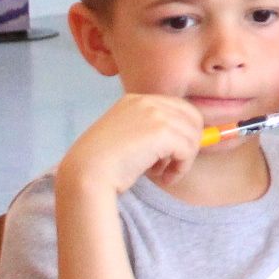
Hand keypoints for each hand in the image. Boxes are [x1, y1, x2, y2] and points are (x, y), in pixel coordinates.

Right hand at [57, 93, 203, 194]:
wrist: (85, 173)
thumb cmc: (100, 164)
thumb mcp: (125, 138)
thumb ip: (150, 133)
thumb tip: (188, 141)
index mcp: (135, 100)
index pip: (178, 108)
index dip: (182, 131)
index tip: (173, 154)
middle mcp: (147, 102)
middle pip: (192, 117)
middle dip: (189, 143)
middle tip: (173, 165)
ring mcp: (155, 114)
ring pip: (193, 135)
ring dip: (183, 159)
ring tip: (164, 174)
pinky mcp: (162, 131)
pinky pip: (188, 149)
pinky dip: (182, 168)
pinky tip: (165, 178)